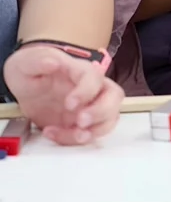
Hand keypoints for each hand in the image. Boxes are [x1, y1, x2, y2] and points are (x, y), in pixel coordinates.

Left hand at [3, 45, 123, 144]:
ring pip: (110, 117)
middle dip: (101, 112)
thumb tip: (52, 62)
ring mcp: (89, 105)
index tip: (69, 104)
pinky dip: (75, 140)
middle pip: (114, 96)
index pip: (94, 77)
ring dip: (95, 130)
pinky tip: (53, 134)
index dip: (87, 91)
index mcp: (78, 69)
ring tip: (74, 134)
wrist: (25, 86)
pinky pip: (91, 134)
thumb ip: (38, 61)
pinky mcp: (83, 122)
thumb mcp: (27, 63)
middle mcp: (90, 87)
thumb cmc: (30, 70)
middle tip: (81, 122)